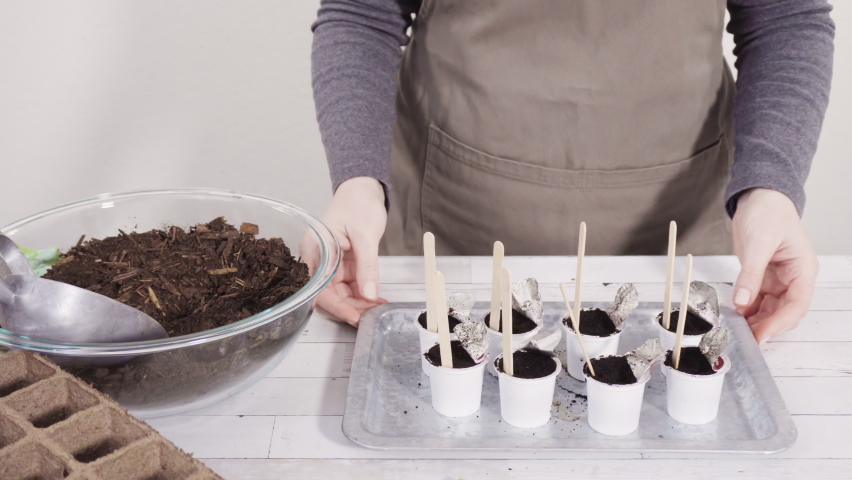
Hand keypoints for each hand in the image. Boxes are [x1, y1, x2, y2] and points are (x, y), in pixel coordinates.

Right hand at [304, 177, 387, 326]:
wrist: (363, 190)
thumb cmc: (358, 204)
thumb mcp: (365, 235)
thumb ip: (367, 266)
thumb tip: (369, 294)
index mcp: (315, 250)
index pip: (320, 288)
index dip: (336, 306)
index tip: (355, 317)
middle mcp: (319, 260)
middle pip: (329, 294)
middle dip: (351, 308)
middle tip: (372, 317)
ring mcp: (330, 264)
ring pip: (340, 293)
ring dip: (359, 303)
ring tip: (378, 310)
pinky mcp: (342, 265)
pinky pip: (350, 285)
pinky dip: (363, 294)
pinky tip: (376, 300)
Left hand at [732, 188, 818, 343]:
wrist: (759, 197)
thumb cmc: (767, 213)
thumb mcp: (758, 243)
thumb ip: (751, 274)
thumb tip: (743, 301)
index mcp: (802, 269)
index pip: (797, 304)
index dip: (780, 322)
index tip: (761, 335)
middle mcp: (794, 278)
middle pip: (784, 312)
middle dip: (766, 326)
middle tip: (745, 338)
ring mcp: (778, 280)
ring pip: (770, 309)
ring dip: (755, 321)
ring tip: (737, 330)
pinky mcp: (762, 278)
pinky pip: (757, 300)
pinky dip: (746, 310)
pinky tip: (734, 316)